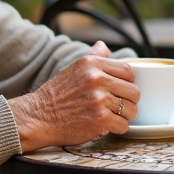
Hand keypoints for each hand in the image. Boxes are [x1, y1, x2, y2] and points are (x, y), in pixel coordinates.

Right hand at [8, 42, 139, 150]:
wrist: (38, 117)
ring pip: (132, 110)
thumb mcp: (74, 68)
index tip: (119, 89)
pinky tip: (104, 125)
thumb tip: (103, 45)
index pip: (128, 71)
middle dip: (128, 101)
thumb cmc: (56, 94)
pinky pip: (123, 125)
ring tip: (110, 116)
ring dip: (123, 116)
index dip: (127, 82)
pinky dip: (116, 128)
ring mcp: (99, 99)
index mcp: (92, 63)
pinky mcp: (100, 119)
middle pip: (134, 91)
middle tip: (116, 105)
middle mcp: (96, 79)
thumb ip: (94, 57)